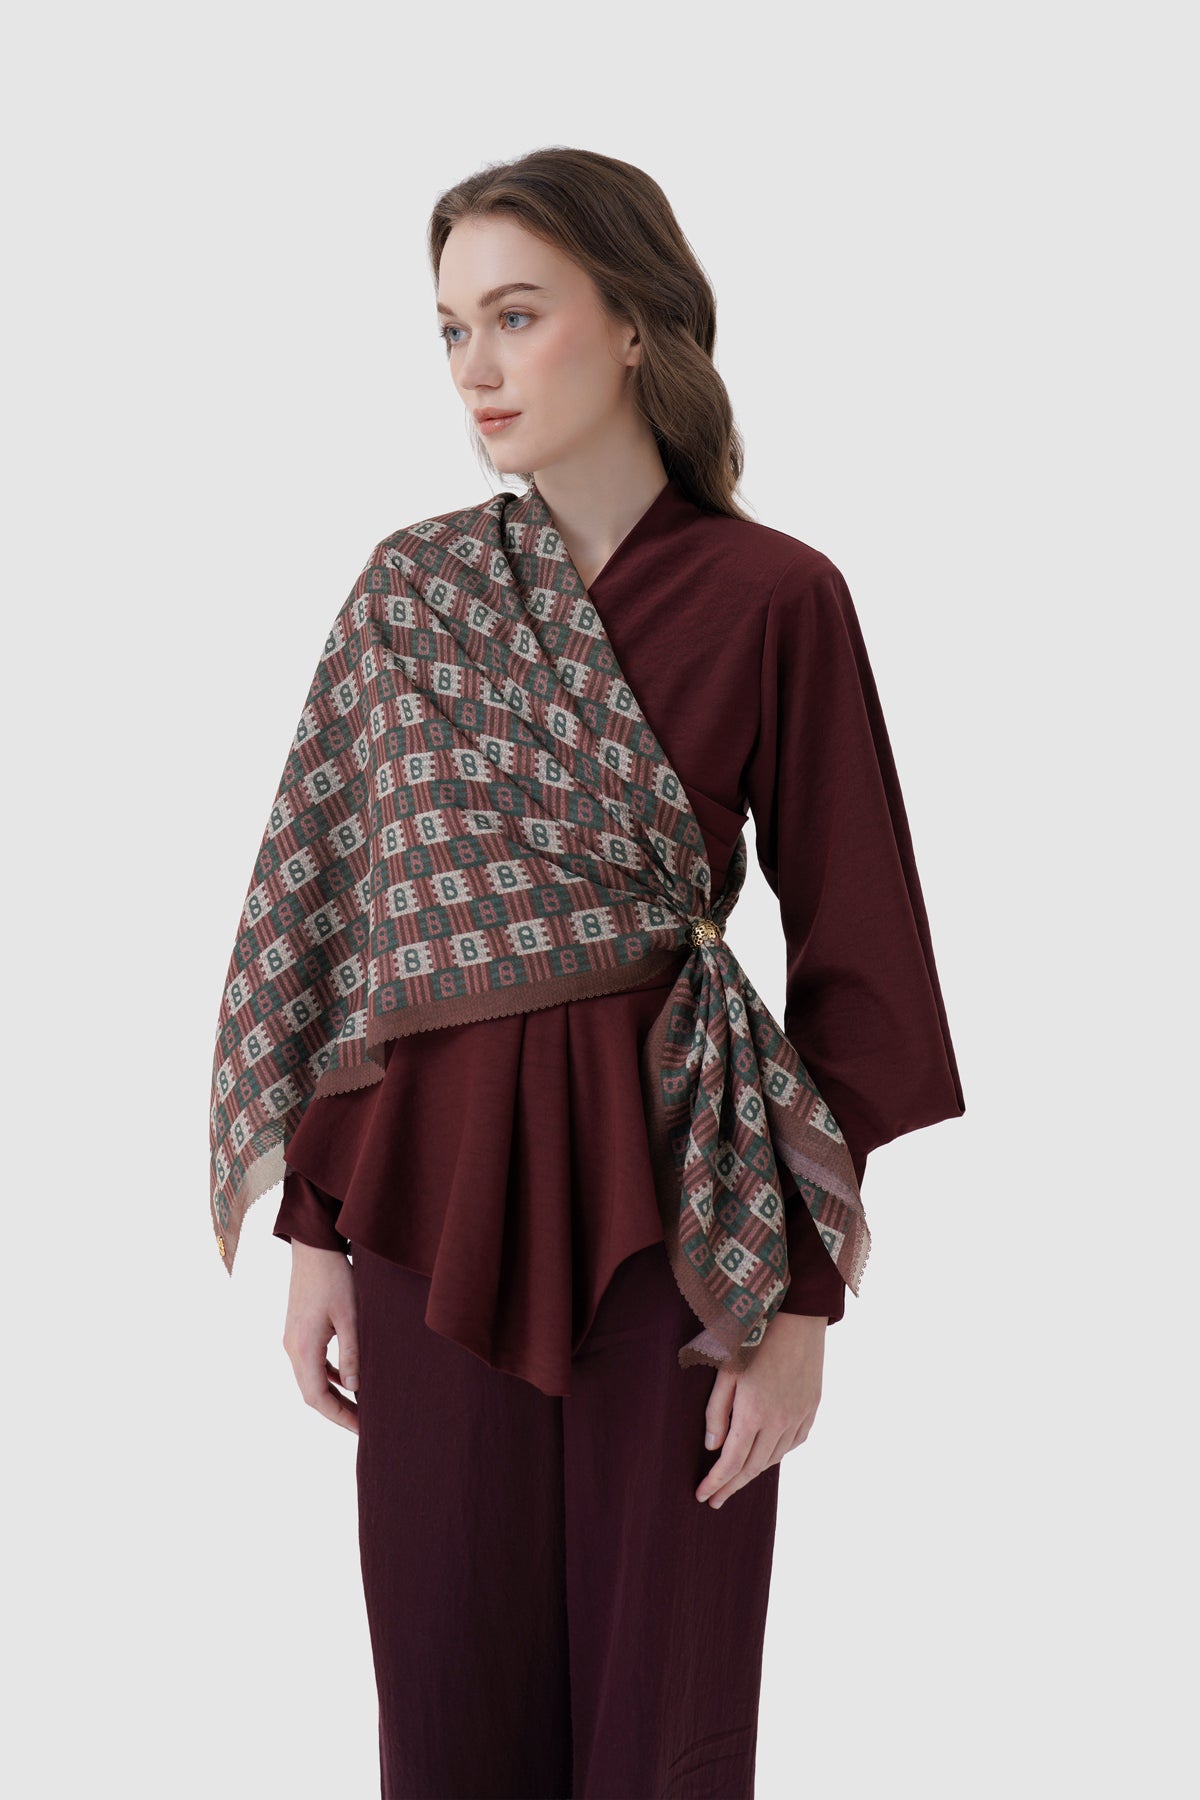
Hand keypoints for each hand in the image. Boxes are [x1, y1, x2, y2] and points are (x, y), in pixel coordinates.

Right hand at [282, 1242, 359, 1433]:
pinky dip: (329, 1376)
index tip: (362, 1429)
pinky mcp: (298, 1330)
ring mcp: (293, 1339)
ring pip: (311, 1379)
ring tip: (360, 1407)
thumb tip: (357, 1389)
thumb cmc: (335, 1277)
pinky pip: (312, 1363)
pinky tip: (349, 1379)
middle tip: (365, 1424)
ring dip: (333, 1395)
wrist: (313, 1247)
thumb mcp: (351, 1316)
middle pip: (311, 1393)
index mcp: (303, 1348)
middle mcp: (292, 1348)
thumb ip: (353, 1354)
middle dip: (337, 1411)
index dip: (339, 1417)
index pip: (317, 1398)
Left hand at [695, 1312, 826, 1508]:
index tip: (702, 1496)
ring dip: (754, 1472)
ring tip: (736, 1480)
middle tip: (715, 1500)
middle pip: (752, 1466)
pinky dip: (778, 1454)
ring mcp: (799, 1415)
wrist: (797, 1314)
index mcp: (753, 1413)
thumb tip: (712, 1447)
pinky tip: (768, 1455)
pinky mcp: (812, 1406)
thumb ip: (717, 1411)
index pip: (731, 1462)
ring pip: (775, 1457)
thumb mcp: (725, 1369)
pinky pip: (794, 1442)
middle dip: (731, 1486)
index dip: (716, 1483)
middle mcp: (779, 1421)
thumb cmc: (753, 1336)